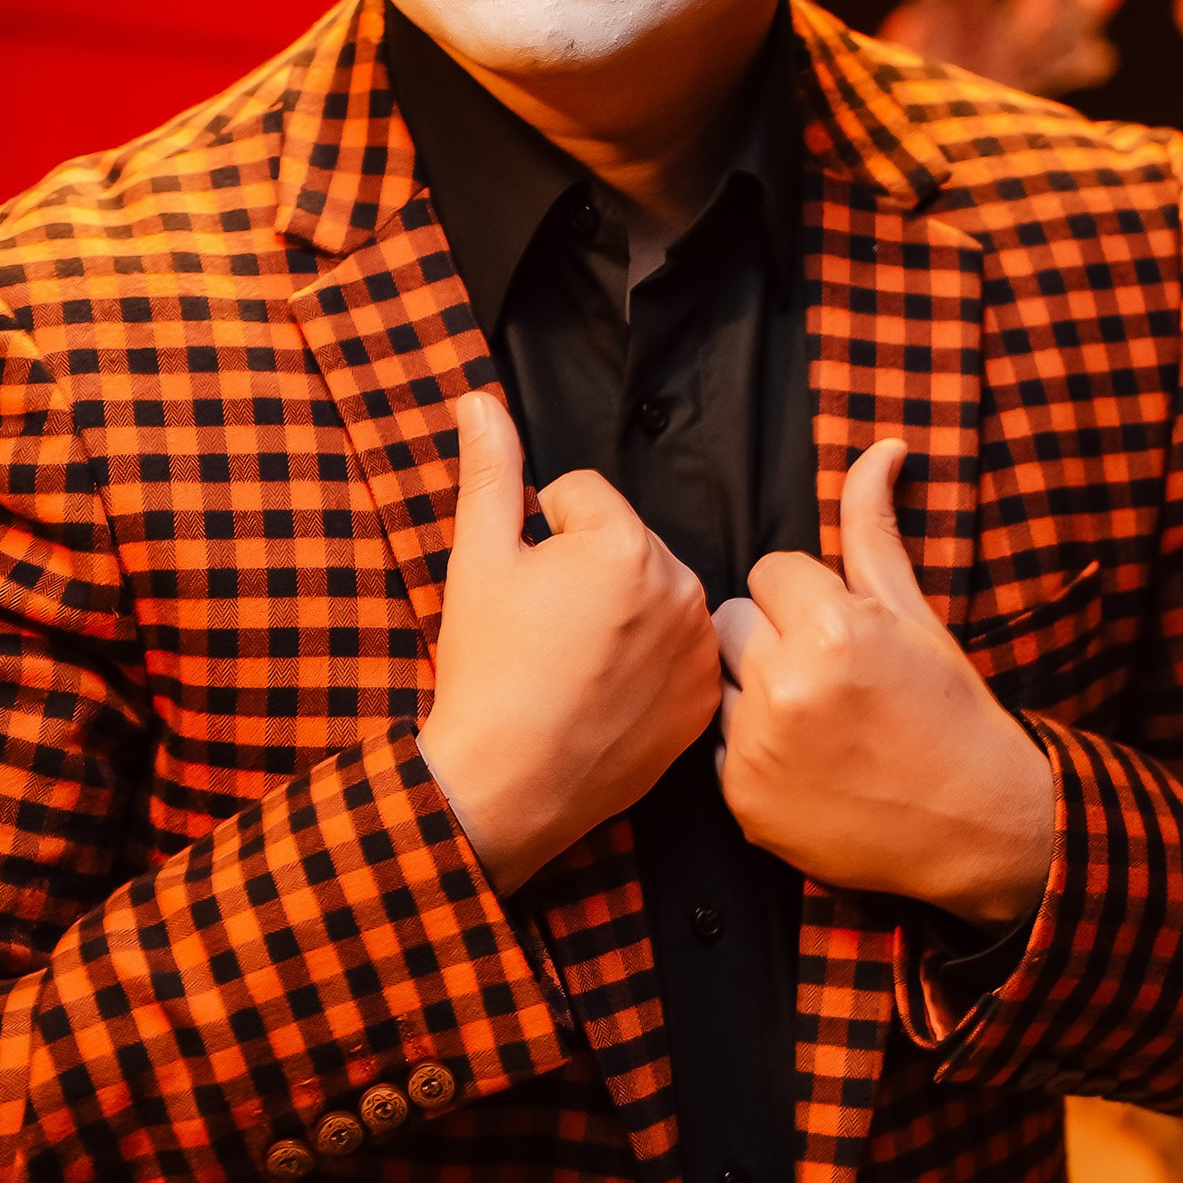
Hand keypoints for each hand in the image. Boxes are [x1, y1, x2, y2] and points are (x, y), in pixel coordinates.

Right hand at [419, 391, 721, 895]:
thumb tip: (480, 399)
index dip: (542, 533)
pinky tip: (606, 693)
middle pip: (626, 542)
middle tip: (548, 629)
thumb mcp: (477, 560)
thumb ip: (490, 470)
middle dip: (588, 569)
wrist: (507, 784)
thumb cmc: (487, 670)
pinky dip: (648, 661)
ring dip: (622, 611)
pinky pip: (678, 649)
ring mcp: (698, 647)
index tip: (527, 588)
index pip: (583, 495)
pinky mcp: (704, 697)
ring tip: (575, 662)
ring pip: (654, 593)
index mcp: (624, 543)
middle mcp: (679, 587)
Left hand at [714, 440, 1053, 927]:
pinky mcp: (741, 798)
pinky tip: (803, 761)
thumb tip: (881, 448)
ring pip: (715, 679)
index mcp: (830, 628)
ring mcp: (757, 747)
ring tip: (814, 716)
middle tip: (826, 672)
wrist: (976, 825)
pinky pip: (715, 743)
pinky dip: (749, 748)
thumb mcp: (915, 613)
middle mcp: (784, 685)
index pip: (769, 571)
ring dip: (751, 689)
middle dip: (770, 636)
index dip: (806, 597)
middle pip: (730, 621)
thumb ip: (875, 528)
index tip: (842, 632)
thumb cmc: (949, 710)